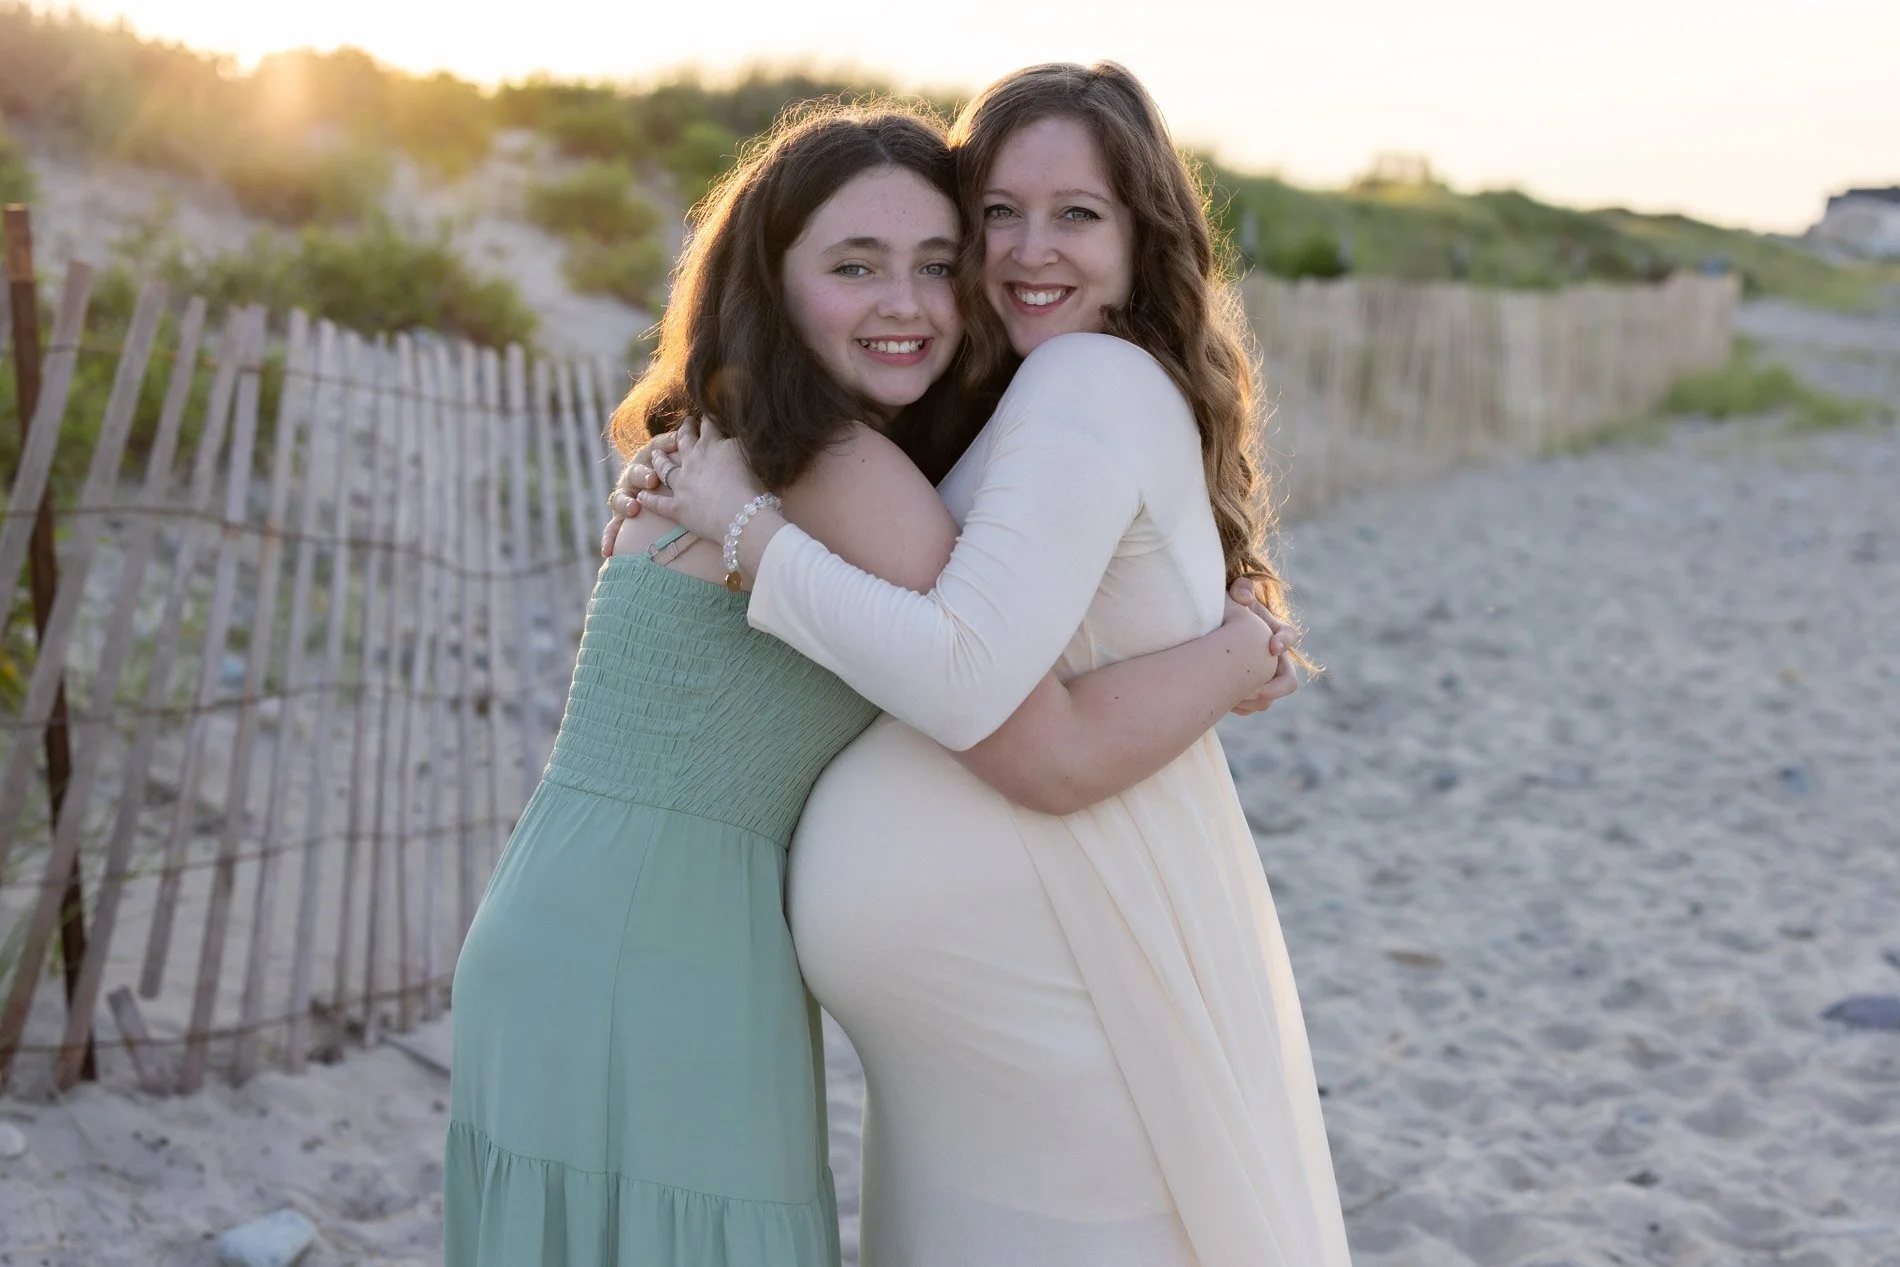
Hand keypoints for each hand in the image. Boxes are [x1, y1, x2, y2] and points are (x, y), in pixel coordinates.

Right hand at [600, 431, 680, 556]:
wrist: (657, 476)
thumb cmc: (668, 461)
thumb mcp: (671, 449)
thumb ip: (674, 441)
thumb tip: (685, 429)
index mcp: (645, 458)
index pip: (646, 458)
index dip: (649, 466)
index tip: (654, 478)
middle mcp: (631, 476)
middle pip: (633, 475)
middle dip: (640, 479)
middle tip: (650, 483)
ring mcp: (625, 495)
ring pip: (618, 499)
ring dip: (624, 504)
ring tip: (632, 510)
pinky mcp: (621, 515)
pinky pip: (613, 527)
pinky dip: (609, 538)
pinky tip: (606, 552)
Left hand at [631, 417, 768, 543]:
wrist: (741, 516)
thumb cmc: (753, 485)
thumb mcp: (752, 453)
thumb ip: (745, 439)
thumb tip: (745, 424)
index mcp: (712, 445)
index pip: (708, 426)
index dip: (707, 419)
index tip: (706, 414)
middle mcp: (692, 460)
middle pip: (683, 441)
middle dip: (683, 430)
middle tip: (684, 424)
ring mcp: (682, 484)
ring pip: (665, 469)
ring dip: (659, 460)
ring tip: (655, 454)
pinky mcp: (677, 508)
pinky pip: (658, 503)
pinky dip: (649, 499)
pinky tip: (641, 495)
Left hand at [1224, 578, 1300, 715]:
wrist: (1215, 630)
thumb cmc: (1228, 609)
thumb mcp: (1233, 595)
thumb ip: (1240, 590)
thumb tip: (1244, 595)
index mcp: (1274, 633)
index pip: (1289, 636)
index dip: (1284, 641)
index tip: (1272, 647)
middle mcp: (1275, 659)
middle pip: (1288, 683)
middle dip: (1273, 689)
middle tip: (1251, 690)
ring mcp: (1265, 678)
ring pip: (1268, 701)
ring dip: (1252, 701)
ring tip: (1228, 697)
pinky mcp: (1250, 692)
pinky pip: (1251, 707)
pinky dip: (1238, 706)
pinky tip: (1219, 701)